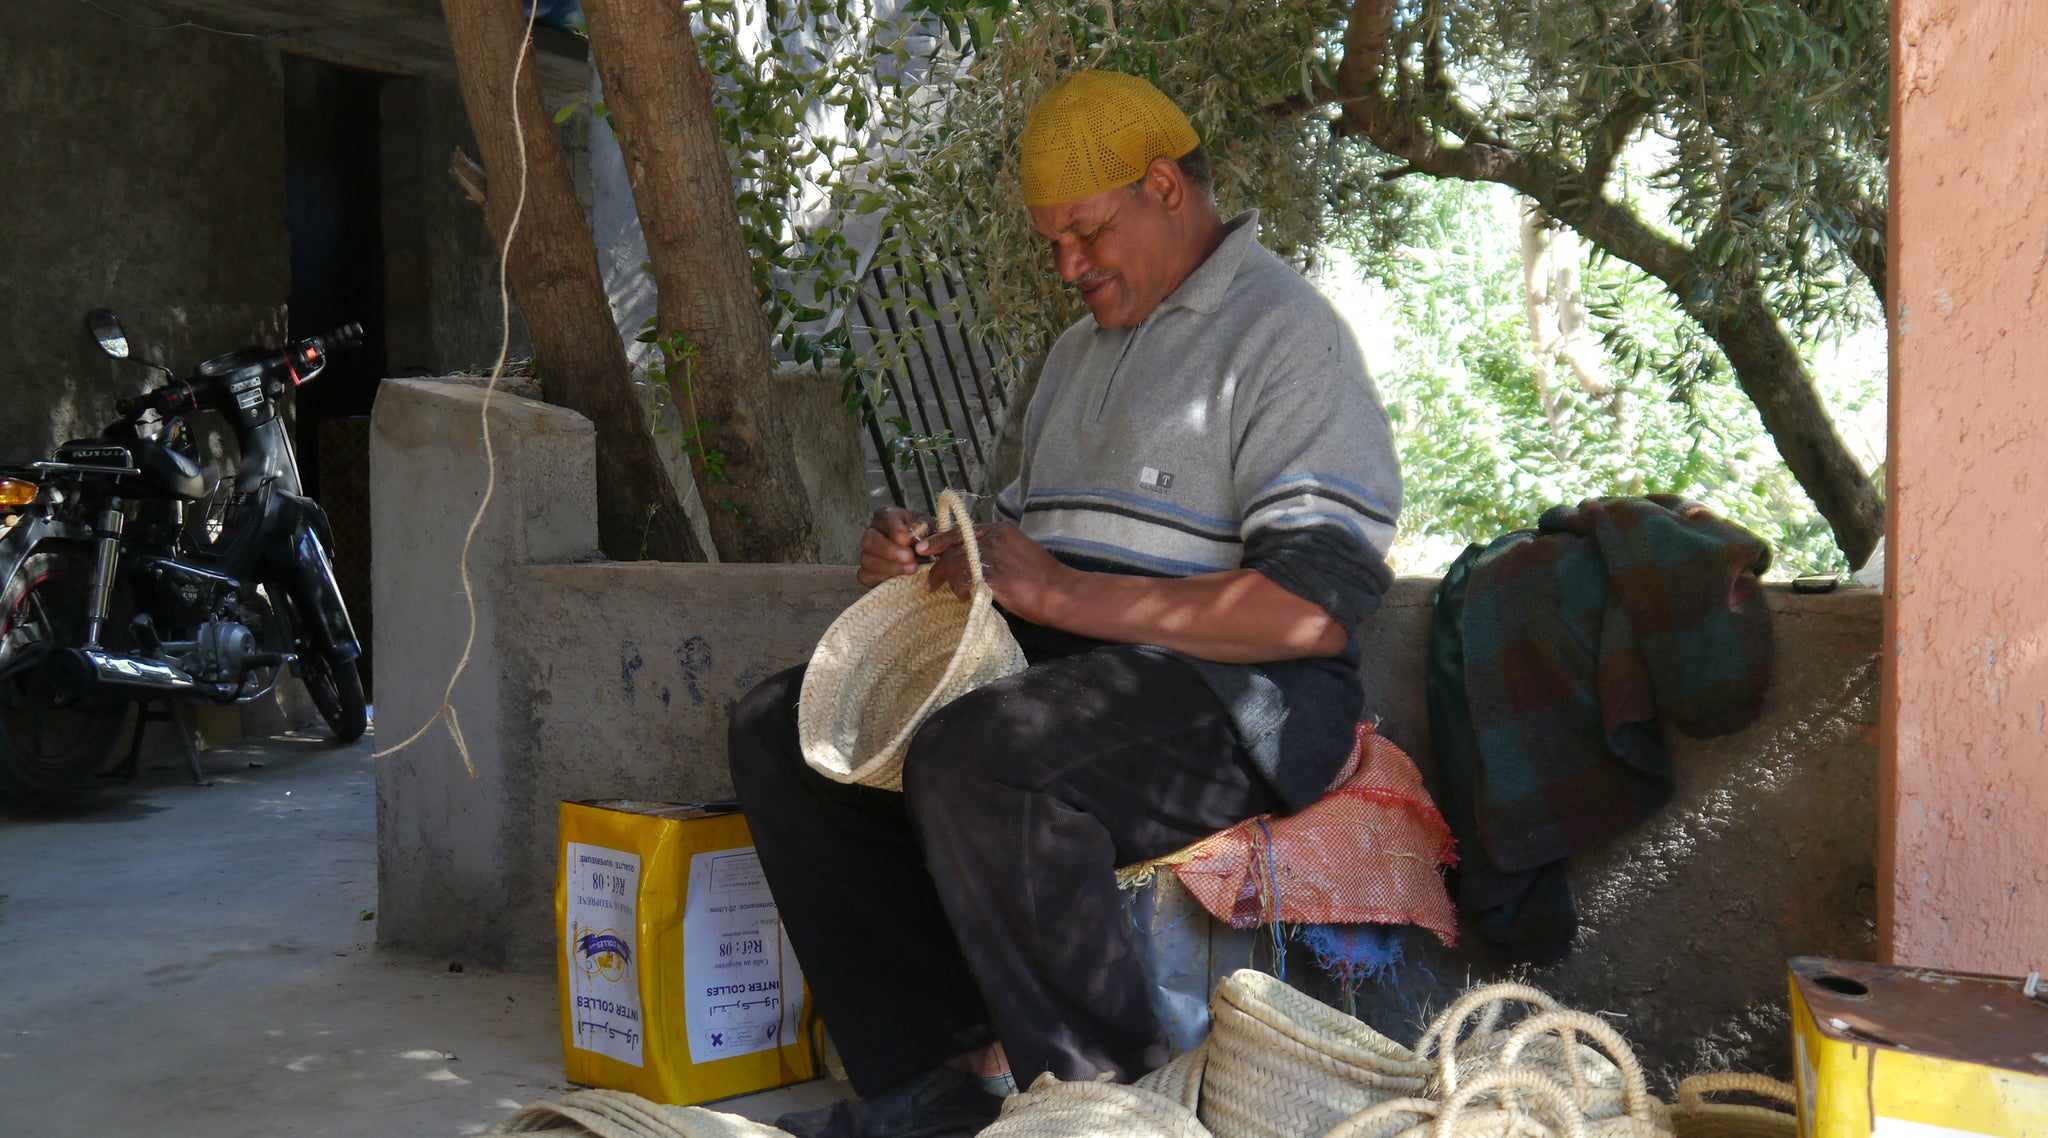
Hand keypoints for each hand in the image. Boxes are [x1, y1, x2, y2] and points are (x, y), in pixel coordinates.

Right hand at [857, 506, 928, 587]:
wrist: (924, 554)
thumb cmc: (925, 536)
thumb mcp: (929, 526)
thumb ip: (925, 527)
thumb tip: (917, 532)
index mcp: (886, 516)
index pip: (885, 518)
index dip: (896, 530)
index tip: (908, 540)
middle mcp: (872, 532)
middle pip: (870, 539)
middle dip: (890, 550)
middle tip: (910, 558)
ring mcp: (867, 553)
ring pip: (867, 560)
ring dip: (890, 567)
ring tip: (911, 570)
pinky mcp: (866, 572)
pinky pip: (866, 576)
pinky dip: (882, 579)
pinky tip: (901, 579)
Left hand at [919, 521, 1073, 624]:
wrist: (1060, 592)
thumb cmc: (1042, 578)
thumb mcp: (1018, 552)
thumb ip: (995, 550)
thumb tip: (970, 560)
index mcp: (1001, 530)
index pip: (961, 530)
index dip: (939, 540)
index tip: (924, 549)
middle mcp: (994, 539)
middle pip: (953, 548)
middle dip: (937, 566)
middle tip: (928, 583)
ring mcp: (993, 557)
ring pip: (955, 564)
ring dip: (947, 581)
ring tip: (949, 593)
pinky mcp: (992, 576)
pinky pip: (963, 581)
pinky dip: (959, 590)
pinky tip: (965, 598)